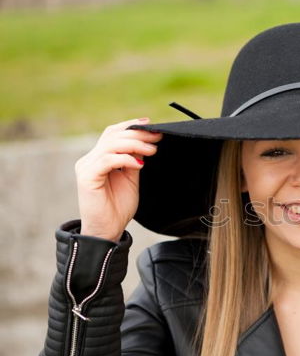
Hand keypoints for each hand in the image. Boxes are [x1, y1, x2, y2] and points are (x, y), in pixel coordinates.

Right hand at [74, 118, 162, 242]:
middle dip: (137, 133)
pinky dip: (125, 159)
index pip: (112, 133)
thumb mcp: (130, 179)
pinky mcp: (87, 177)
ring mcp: (86, 167)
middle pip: (113, 136)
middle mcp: (90, 160)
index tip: (151, 125)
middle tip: (157, 136)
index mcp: (99, 158)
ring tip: (152, 150)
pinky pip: (107, 160)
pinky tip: (139, 163)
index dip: (130, 126)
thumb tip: (145, 144)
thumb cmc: (118, 207)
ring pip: (110, 145)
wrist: (107, 230)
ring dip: (135, 144)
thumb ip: (133, 161)